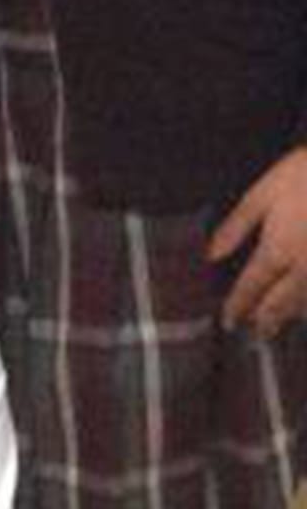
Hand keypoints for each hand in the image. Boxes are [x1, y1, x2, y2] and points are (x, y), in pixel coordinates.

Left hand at [213, 145, 306, 336]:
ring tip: (282, 323)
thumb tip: (210, 254)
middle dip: (266, 319)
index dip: (237, 307)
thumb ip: (236, 227)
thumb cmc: (306, 175)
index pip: (251, 288)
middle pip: (281, 304)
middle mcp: (305, 268)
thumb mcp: (262, 193)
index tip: (228, 321)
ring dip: (293, 316)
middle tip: (257, 333)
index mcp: (277, 249)